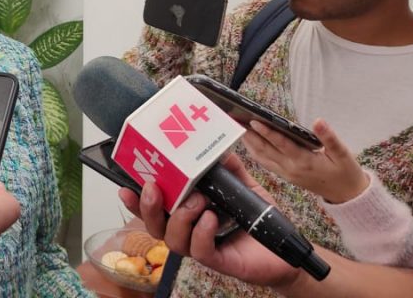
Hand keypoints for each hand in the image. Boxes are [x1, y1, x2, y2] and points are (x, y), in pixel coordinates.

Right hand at [118, 154, 300, 288]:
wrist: (286, 251)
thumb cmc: (259, 222)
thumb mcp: (244, 188)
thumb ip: (231, 170)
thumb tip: (220, 150)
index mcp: (189, 215)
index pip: (156, 210)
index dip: (137, 201)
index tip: (126, 186)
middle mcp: (190, 233)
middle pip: (155, 227)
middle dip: (149, 207)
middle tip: (153, 189)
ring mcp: (202, 248)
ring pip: (173, 240)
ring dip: (180, 217)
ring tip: (198, 202)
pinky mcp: (219, 261)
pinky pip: (199, 250)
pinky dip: (202, 232)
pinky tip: (211, 218)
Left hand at [242, 119, 368, 203]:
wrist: (347, 196)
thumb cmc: (345, 172)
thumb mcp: (343, 154)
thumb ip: (329, 137)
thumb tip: (318, 121)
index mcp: (304, 162)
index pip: (281, 144)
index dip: (267, 132)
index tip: (254, 120)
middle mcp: (291, 169)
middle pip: (265, 151)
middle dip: (250, 135)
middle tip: (236, 120)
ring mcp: (287, 174)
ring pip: (262, 158)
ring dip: (249, 143)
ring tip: (238, 128)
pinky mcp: (286, 176)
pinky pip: (266, 163)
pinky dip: (255, 152)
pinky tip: (249, 142)